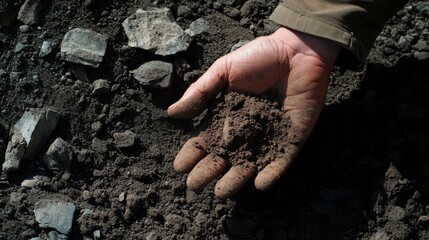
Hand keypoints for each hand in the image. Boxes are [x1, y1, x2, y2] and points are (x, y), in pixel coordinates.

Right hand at [168, 27, 340, 197]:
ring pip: (247, 166)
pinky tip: (259, 183)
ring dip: (234, 181)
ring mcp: (266, 139)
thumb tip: (171, 113)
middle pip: (220, 159)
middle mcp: (242, 134)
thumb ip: (200, 92)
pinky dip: (271, 174)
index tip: (179, 168)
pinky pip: (280, 162)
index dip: (190, 155)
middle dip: (206, 173)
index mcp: (223, 118)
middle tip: (195, 186)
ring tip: (221, 192)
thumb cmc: (258, 58)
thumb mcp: (223, 71)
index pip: (203, 143)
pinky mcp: (290, 141)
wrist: (296, 52)